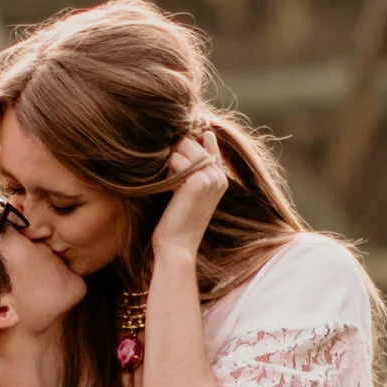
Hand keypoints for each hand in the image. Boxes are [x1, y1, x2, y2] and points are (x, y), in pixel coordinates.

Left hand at [148, 127, 230, 270]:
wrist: (177, 247)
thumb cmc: (177, 222)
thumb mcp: (188, 193)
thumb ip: (192, 168)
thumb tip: (184, 139)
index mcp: (221, 178)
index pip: (209, 142)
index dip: (190, 141)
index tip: (175, 155)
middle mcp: (219, 176)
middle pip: (191, 141)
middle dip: (174, 151)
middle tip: (167, 175)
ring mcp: (210, 177)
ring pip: (183, 146)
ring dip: (168, 160)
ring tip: (167, 182)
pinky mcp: (197, 181)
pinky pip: (174, 158)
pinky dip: (165, 169)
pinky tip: (166, 186)